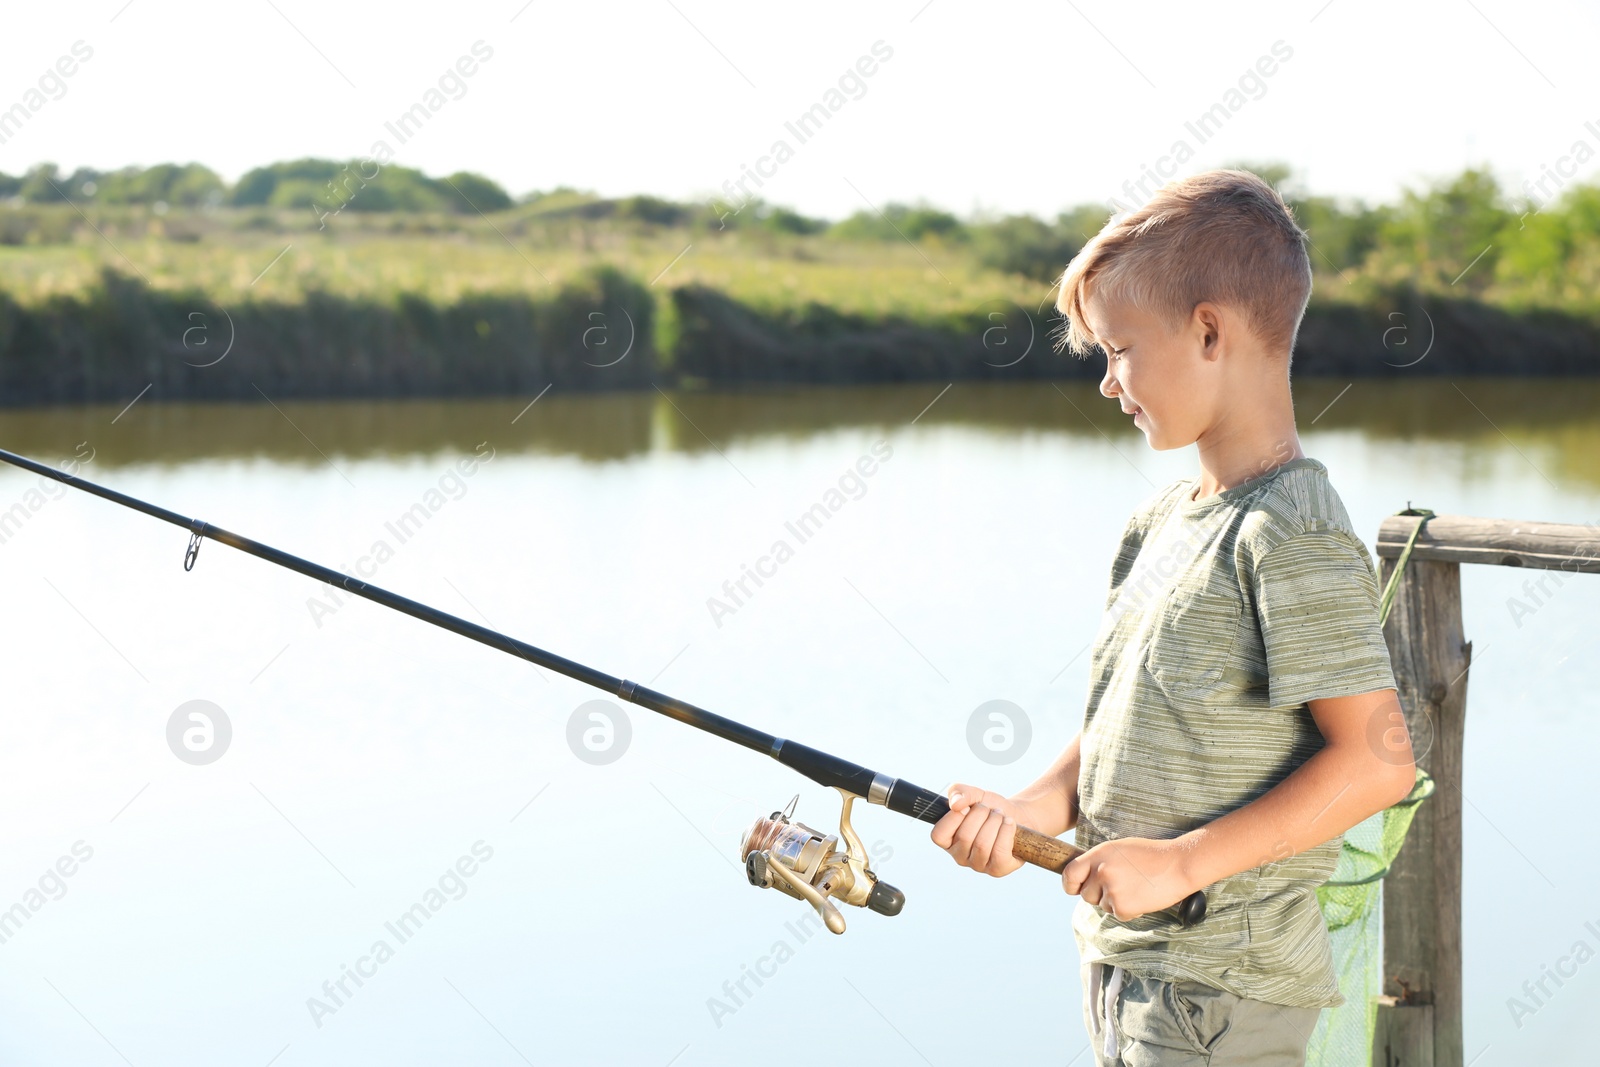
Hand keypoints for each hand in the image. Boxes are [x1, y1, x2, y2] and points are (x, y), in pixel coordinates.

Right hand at [929, 783, 1027, 876]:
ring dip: (995, 822)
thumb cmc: (989, 808)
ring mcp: (978, 865)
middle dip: (980, 815)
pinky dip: (1006, 832)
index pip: (939, 835)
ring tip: (1000, 816)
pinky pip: (1000, 853)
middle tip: (989, 809)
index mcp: (948, 841)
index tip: (967, 807)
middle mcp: (960, 856)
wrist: (1015, 816)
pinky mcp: (997, 870)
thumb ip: (958, 792)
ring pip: (982, 844)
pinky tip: (1009, 823)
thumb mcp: (973, 794)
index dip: (953, 818)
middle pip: (964, 837)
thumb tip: (956, 804)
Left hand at [1062, 837, 1194, 919]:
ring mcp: (1111, 890)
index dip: (1070, 884)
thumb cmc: (1151, 855)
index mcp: (1098, 855)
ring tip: (1136, 887)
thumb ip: (1100, 861)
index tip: (1073, 888)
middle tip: (1122, 885)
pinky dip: (1129, 910)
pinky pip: (1118, 914)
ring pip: (1103, 905)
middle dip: (1099, 894)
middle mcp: (1101, 872)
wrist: (1178, 865)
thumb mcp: (1119, 849)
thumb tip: (1084, 877)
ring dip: (1116, 901)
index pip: (1070, 874)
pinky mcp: (1123, 907)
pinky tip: (1142, 896)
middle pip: (1086, 895)